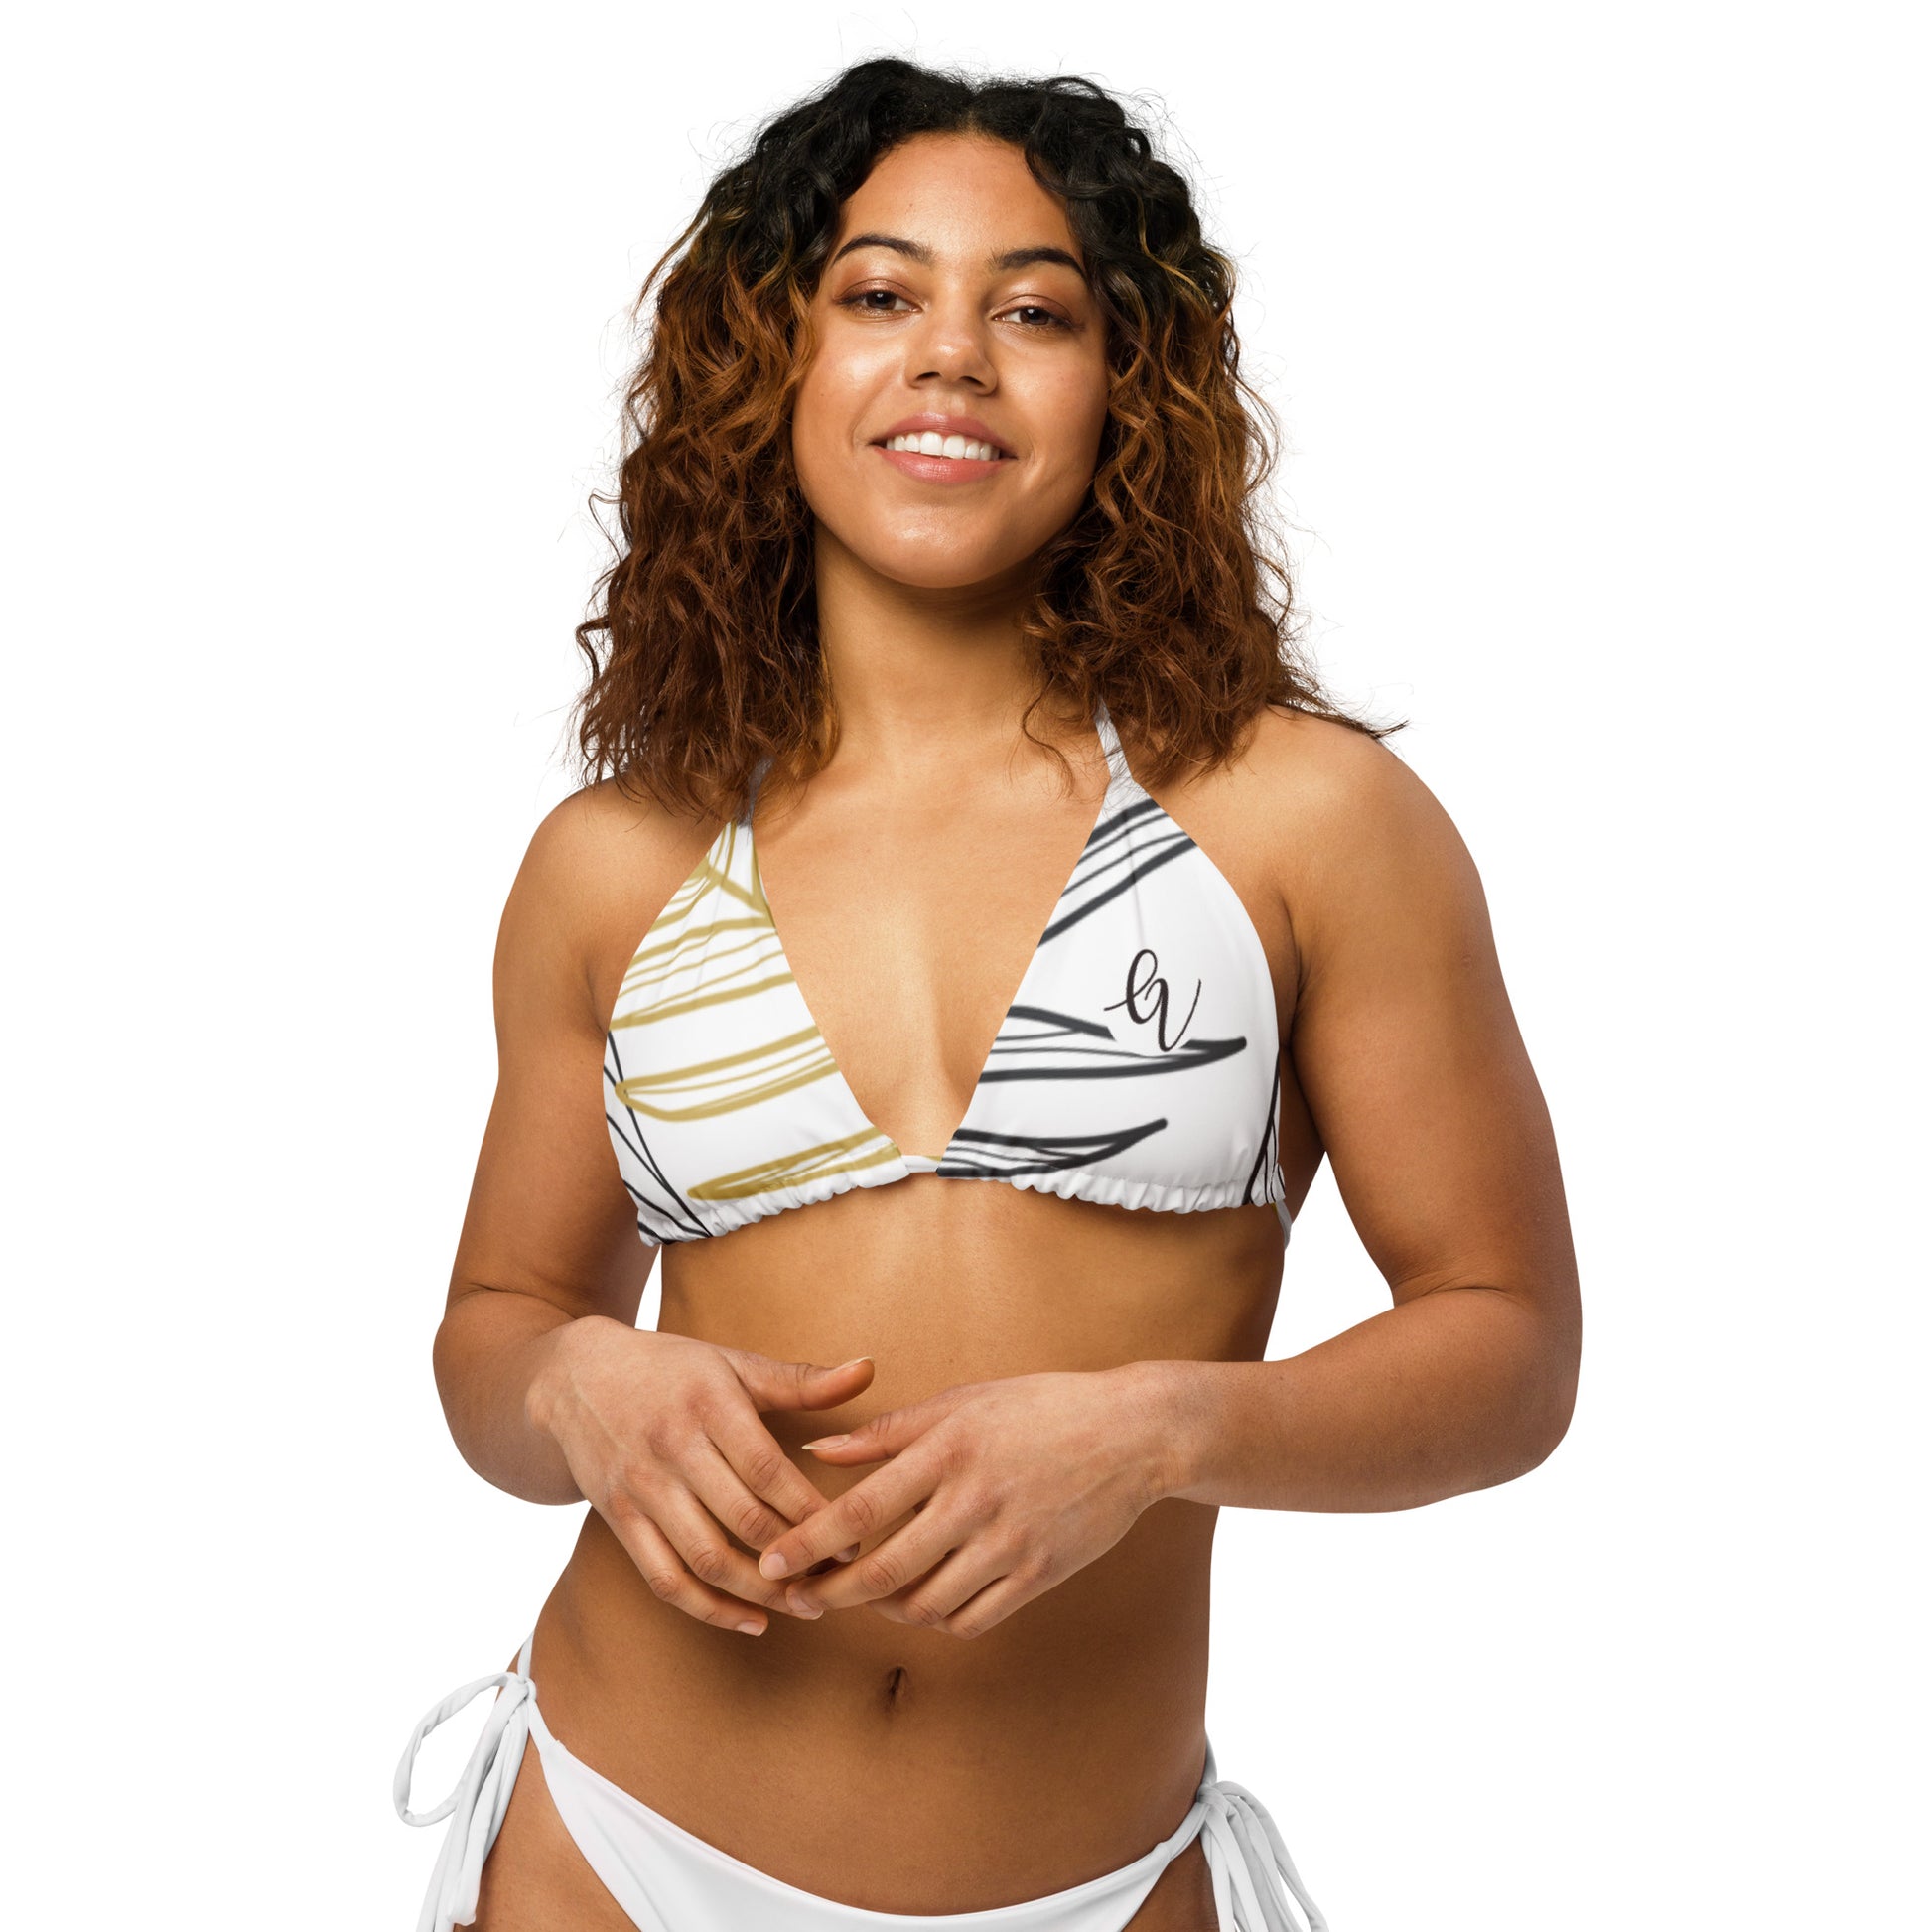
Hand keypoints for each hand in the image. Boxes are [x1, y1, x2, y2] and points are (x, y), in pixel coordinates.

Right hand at [530, 1321, 875, 1635]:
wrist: (574, 1379)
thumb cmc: (671, 1370)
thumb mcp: (732, 1363)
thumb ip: (801, 1379)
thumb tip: (869, 1370)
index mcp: (709, 1404)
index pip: (768, 1471)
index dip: (812, 1512)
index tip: (853, 1541)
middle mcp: (673, 1448)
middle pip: (742, 1521)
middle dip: (795, 1561)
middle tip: (838, 1583)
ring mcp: (642, 1488)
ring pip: (706, 1558)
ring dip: (760, 1593)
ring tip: (804, 1607)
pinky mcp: (620, 1519)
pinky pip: (664, 1578)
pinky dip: (708, 1610)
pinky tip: (751, 1622)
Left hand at [756, 1367, 1167, 1639]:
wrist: (1133, 1434)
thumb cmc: (1039, 1408)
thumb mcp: (962, 1403)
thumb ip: (887, 1433)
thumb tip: (819, 1453)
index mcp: (950, 1449)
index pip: (862, 1508)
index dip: (811, 1542)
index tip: (773, 1562)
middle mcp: (976, 1500)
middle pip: (885, 1570)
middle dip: (834, 1593)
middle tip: (803, 1599)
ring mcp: (1010, 1543)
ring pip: (925, 1604)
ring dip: (886, 1608)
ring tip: (868, 1593)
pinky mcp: (1040, 1575)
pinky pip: (971, 1619)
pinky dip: (937, 1620)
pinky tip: (924, 1601)